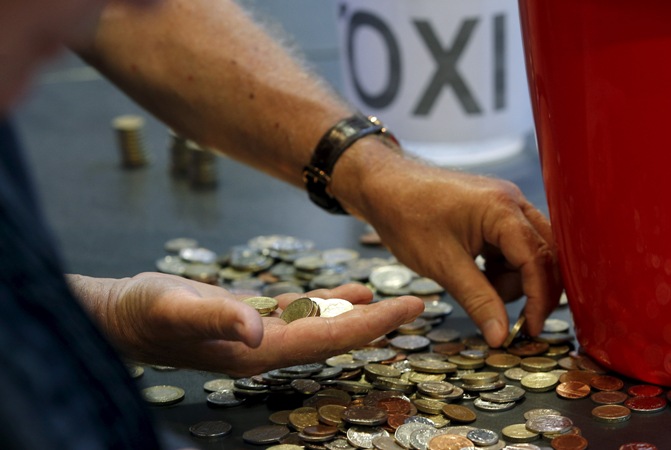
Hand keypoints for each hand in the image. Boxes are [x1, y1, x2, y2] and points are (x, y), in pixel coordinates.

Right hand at [75, 273, 423, 375]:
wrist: (122, 315)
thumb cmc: (144, 313)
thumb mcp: (175, 308)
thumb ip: (217, 317)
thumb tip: (259, 330)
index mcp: (260, 350)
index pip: (329, 338)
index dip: (372, 325)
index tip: (408, 311)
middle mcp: (268, 346)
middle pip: (336, 334)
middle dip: (378, 322)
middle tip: (418, 305)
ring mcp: (262, 333)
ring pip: (324, 323)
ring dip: (358, 313)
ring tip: (393, 300)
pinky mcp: (253, 317)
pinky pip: (301, 309)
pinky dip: (328, 300)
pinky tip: (348, 291)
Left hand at [336, 151, 562, 347]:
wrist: (383, 185)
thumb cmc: (407, 217)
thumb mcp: (443, 265)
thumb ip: (478, 300)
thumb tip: (502, 336)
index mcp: (503, 209)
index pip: (539, 260)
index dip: (540, 299)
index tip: (531, 329)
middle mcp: (512, 201)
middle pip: (544, 254)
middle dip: (533, 289)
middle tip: (515, 320)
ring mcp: (504, 204)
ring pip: (529, 252)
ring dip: (513, 279)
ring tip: (476, 285)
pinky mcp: (493, 211)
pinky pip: (513, 245)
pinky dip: (501, 266)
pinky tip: (475, 273)